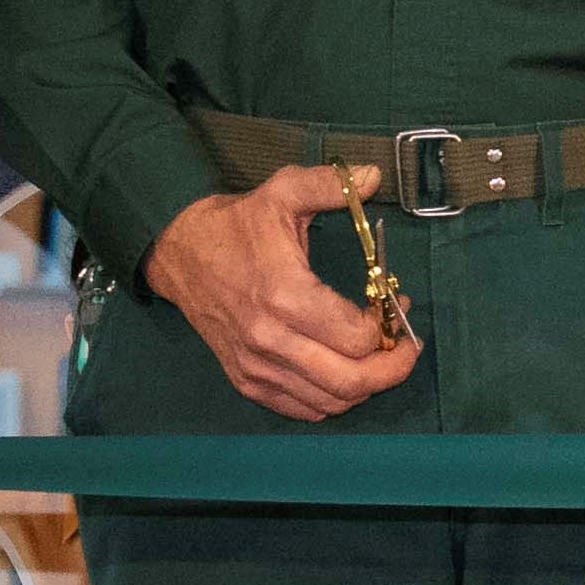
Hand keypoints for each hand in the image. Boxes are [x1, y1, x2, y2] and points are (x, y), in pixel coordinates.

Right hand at [148, 161, 427, 421]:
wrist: (180, 251)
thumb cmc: (238, 224)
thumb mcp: (283, 192)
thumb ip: (330, 184)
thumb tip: (375, 175)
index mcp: (285, 295)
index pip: (357, 338)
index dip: (388, 326)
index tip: (396, 302)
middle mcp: (270, 340)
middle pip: (351, 382)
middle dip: (392, 368)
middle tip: (405, 346)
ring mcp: (256, 366)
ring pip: (330, 402)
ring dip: (365, 386)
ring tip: (375, 356)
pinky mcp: (246, 381)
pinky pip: (303, 409)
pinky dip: (332, 399)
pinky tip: (341, 370)